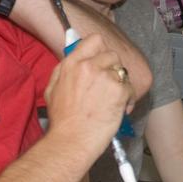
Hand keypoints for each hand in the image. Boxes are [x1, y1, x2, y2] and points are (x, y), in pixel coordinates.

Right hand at [44, 34, 131, 158]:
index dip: (101, 49)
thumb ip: (64, 71)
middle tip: (110, 85)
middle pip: (112, 55)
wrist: (71, 141)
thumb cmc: (62, 121)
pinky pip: (130, 88)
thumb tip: (74, 60)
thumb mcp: (52, 89)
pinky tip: (120, 109)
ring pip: (123, 71)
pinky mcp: (119, 91)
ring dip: (122, 84)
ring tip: (115, 99)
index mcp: (71, 64)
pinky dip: (129, 99)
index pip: (94, 40)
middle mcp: (88, 66)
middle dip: (113, 69)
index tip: (102, 61)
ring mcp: (105, 77)